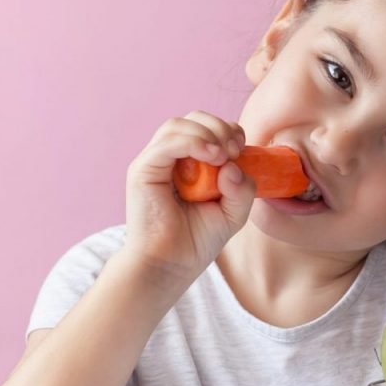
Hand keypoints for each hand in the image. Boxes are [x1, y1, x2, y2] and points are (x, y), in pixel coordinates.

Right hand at [121, 111, 255, 283]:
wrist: (171, 265)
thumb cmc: (197, 240)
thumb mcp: (234, 213)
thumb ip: (242, 189)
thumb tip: (232, 164)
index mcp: (191, 163)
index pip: (208, 128)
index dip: (228, 130)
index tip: (242, 150)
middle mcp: (171, 158)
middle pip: (193, 119)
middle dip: (219, 127)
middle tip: (235, 150)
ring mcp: (155, 162)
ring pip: (178, 125)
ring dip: (207, 134)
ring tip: (223, 155)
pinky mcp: (143, 170)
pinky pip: (166, 143)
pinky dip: (192, 142)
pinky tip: (212, 157)